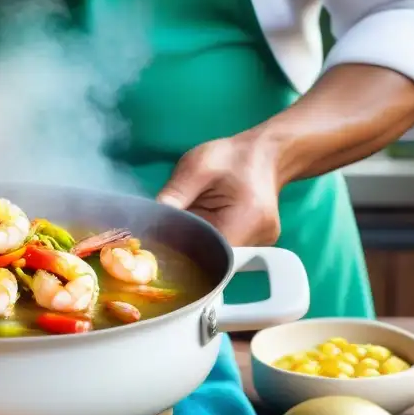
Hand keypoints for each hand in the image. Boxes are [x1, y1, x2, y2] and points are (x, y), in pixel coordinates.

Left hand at [156, 135, 281, 246]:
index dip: (184, 254)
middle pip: (215, 260)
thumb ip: (175, 193)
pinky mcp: (253, 246)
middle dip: (187, 251)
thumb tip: (148, 219)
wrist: (264, 155)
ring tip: (184, 227)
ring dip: (197, 246)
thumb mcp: (197, 166)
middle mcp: (258, 240)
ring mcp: (259, 245)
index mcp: (248, 219)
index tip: (162, 246)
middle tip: (165, 238)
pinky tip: (197, 228)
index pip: (212, 254)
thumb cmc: (232, 157)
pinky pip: (223, 251)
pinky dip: (206, 242)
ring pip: (218, 257)